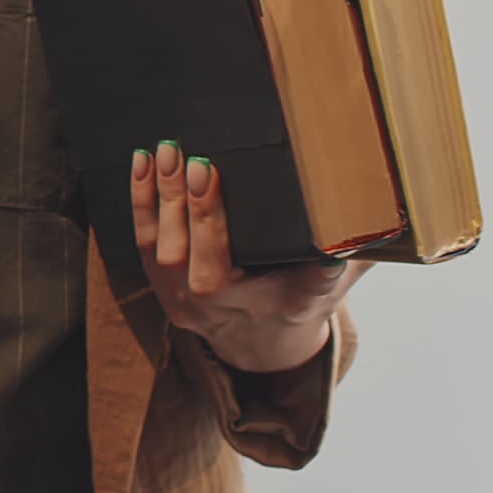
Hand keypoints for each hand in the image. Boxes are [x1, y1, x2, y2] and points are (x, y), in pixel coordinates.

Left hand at [131, 139, 367, 374]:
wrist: (267, 340)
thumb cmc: (302, 301)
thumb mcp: (324, 287)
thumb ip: (336, 262)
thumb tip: (351, 237)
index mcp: (254, 305)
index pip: (216, 260)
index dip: (209, 217)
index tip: (206, 172)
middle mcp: (208, 308)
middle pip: (183, 254)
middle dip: (183, 202)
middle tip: (184, 155)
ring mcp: (179, 300)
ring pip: (157, 248)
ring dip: (156, 197)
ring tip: (164, 152)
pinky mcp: (162, 287)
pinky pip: (144, 244)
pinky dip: (141, 203)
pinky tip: (143, 165)